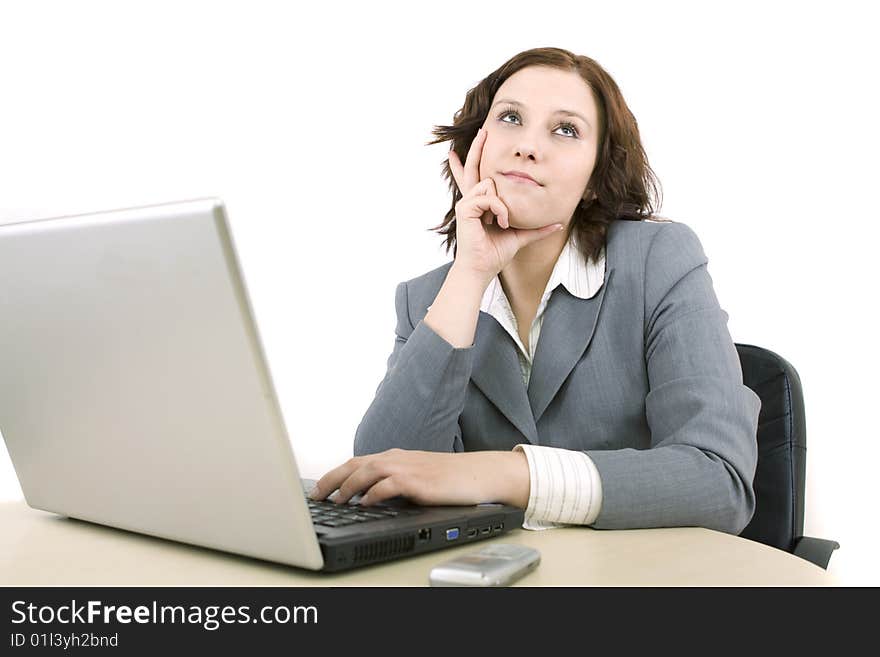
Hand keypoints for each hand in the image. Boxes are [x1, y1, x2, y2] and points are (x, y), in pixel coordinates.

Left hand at [308, 448, 529, 508]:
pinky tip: (363, 504)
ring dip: (347, 486)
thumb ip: (393, 482)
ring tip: (335, 501)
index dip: (334, 475)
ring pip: (367, 471)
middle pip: (355, 464)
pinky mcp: (417, 481)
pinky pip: (388, 485)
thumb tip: (367, 497)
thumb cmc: (449, 477)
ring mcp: (407, 468)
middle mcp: (396, 459)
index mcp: (394, 457)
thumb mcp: (416, 476)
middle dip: (331, 480)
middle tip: (315, 496)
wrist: (478, 474)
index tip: (318, 490)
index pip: (356, 463)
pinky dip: (372, 493)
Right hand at [447, 127, 564, 280]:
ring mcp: (466, 203)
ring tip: (503, 223)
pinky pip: (488, 198)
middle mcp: (471, 201)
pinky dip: (499, 210)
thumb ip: (537, 229)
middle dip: (478, 149)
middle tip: (484, 130)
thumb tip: (559, 224)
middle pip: (474, 168)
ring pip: (489, 184)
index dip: (468, 163)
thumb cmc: (495, 254)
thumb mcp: (520, 236)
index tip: (457, 151)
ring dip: (502, 205)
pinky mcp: (465, 209)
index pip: (474, 178)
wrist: (482, 269)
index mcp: (480, 205)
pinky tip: (500, 224)